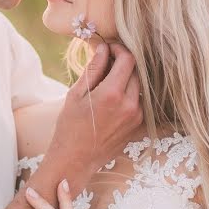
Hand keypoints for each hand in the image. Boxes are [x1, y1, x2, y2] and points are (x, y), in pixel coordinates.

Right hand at [48, 43, 142, 189]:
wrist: (75, 160)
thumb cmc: (70, 126)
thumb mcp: (76, 94)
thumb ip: (94, 69)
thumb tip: (103, 48)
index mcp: (112, 94)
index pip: (128, 59)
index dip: (119, 49)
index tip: (109, 49)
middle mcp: (130, 105)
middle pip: (136, 71)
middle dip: (122, 63)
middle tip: (105, 63)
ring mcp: (136, 116)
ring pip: (138, 86)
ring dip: (126, 79)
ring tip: (106, 83)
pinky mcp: (138, 125)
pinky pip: (138, 101)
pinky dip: (128, 94)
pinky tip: (111, 99)